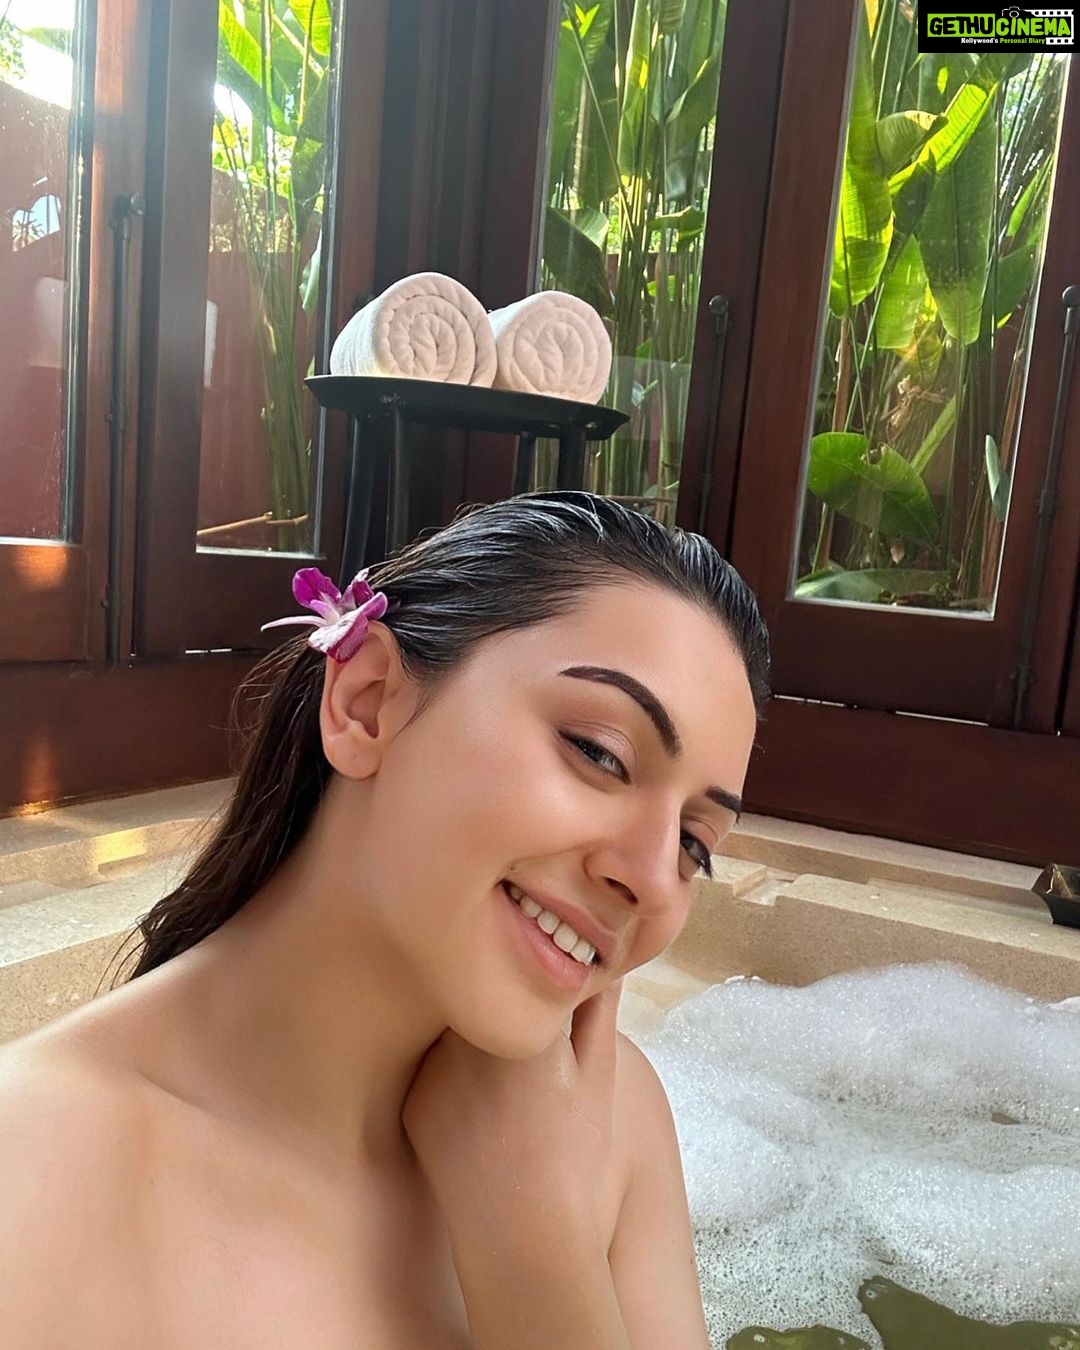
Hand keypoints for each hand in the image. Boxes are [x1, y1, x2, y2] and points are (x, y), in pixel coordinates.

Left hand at [401, 978, 624, 1265]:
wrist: (524, 1240)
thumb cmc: (577, 1158)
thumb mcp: (600, 1076)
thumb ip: (598, 1005)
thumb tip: (602, 957)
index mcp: (526, 1026)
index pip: (520, 964)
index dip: (532, 969)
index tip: (547, 977)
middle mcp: (471, 1040)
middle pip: (478, 989)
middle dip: (497, 992)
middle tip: (522, 1018)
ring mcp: (433, 1070)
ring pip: (450, 1022)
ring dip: (468, 1024)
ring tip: (502, 1069)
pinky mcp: (412, 1099)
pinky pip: (431, 1061)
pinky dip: (450, 1066)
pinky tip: (477, 1100)